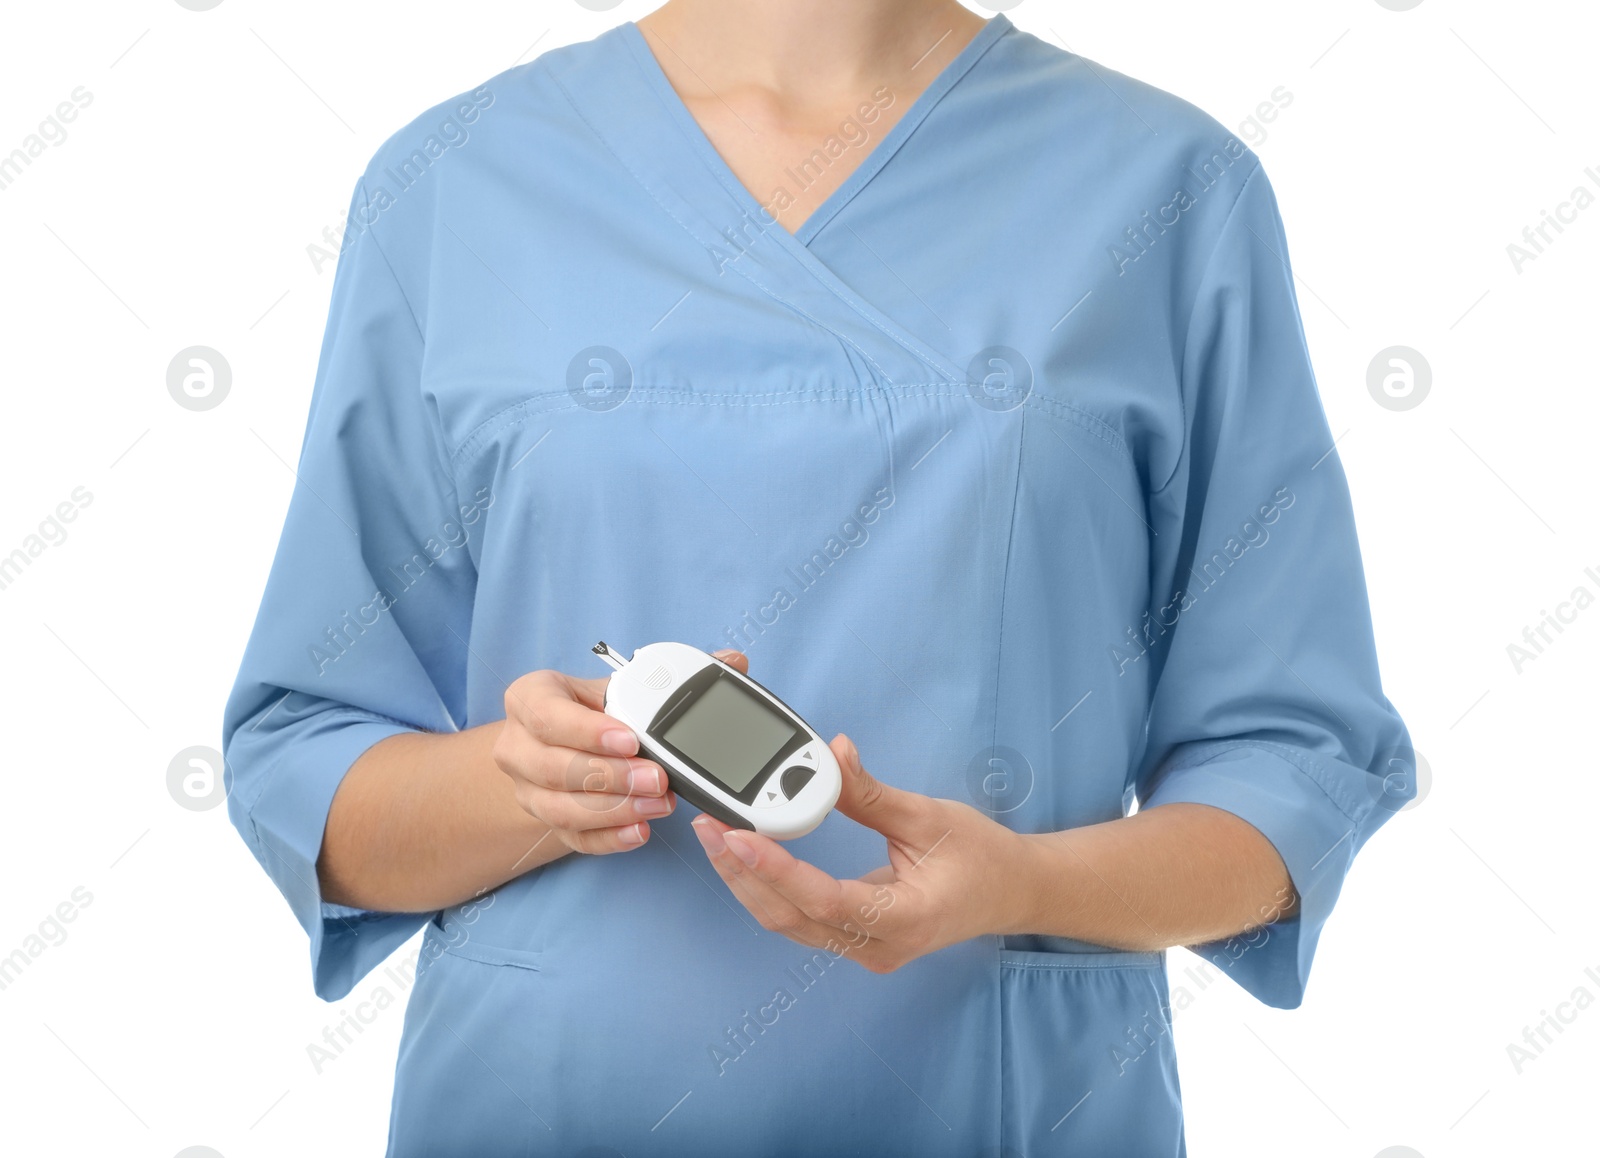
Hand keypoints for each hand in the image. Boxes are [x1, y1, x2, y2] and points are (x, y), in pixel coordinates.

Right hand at [492, 649, 749, 854]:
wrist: (560, 744)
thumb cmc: (592, 709)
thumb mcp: (617, 686)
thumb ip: (670, 677)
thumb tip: (732, 661)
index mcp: (531, 698)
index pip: (547, 715)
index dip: (588, 731)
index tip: (631, 739)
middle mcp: (519, 746)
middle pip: (553, 768)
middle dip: (611, 776)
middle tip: (658, 777)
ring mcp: (528, 789)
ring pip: (561, 809)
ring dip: (616, 809)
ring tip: (660, 804)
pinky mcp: (546, 822)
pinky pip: (574, 838)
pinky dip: (609, 838)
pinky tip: (641, 831)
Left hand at [690, 734, 1035, 971]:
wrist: (1012, 892)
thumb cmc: (982, 857)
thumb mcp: (930, 816)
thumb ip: (872, 793)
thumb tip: (832, 754)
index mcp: (905, 919)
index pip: (824, 900)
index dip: (777, 870)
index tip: (739, 836)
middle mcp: (878, 947)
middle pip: (791, 918)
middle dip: (743, 872)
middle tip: (710, 826)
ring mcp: (864, 950)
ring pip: (788, 923)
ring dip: (748, 880)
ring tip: (718, 836)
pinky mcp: (854, 940)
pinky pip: (799, 919)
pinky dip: (768, 886)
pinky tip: (747, 855)